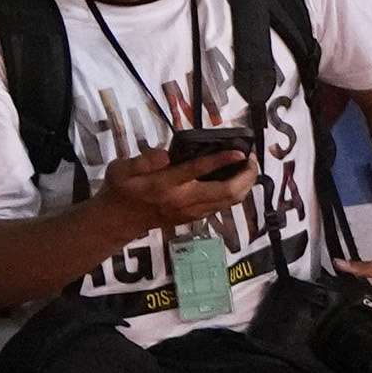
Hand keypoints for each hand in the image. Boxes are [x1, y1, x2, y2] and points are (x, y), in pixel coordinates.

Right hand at [103, 138, 260, 232]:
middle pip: (227, 192)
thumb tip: (164, 153)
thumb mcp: (121, 168)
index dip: (222, 161)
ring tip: (249, 167)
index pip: (198, 171)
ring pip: (230, 201)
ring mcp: (193, 211)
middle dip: (245, 176)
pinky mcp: (196, 217)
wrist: (120, 220)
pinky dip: (236, 193)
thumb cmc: (121, 188)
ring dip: (245, 185)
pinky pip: (223, 206)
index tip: (240, 153)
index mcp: (165, 184)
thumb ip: (143, 160)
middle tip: (251, 159)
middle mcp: (184, 200)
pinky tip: (237, 180)